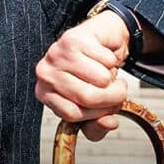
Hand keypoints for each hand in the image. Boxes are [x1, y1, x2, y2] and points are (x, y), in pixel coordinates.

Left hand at [35, 11, 129, 141]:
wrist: (102, 41)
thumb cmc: (94, 76)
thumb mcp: (95, 108)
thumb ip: (98, 125)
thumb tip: (109, 123)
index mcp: (44, 94)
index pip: (72, 115)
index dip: (97, 114)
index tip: (106, 106)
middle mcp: (44, 74)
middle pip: (87, 97)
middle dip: (113, 97)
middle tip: (119, 89)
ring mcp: (56, 53)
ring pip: (100, 79)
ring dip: (114, 78)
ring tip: (109, 73)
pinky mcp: (73, 38)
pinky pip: (106, 60)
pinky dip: (113, 60)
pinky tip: (105, 57)